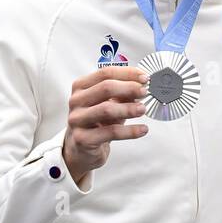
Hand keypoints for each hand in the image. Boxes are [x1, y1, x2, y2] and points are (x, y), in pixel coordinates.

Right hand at [62, 66, 149, 181]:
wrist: (81, 149)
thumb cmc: (98, 122)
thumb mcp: (111, 104)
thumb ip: (123, 94)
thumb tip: (143, 85)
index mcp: (81, 87)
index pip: (105, 73)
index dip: (128, 74)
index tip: (145, 78)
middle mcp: (76, 101)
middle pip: (105, 88)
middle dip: (129, 88)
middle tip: (145, 92)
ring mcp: (77, 120)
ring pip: (106, 109)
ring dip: (129, 108)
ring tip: (143, 109)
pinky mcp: (83, 139)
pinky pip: (110, 132)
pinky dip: (130, 131)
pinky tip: (143, 129)